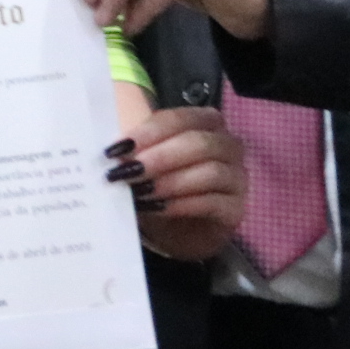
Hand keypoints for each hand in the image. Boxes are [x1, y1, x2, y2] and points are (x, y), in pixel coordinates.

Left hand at [108, 105, 246, 263]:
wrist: (178, 228)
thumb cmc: (161, 185)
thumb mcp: (146, 163)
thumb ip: (135, 150)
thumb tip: (113, 150)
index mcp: (204, 123)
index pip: (180, 119)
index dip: (149, 132)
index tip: (119, 148)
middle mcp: (227, 146)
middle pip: (198, 143)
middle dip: (160, 157)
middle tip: (129, 171)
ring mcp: (236, 177)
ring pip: (209, 171)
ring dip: (170, 181)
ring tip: (141, 192)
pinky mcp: (236, 209)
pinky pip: (212, 202)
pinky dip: (181, 204)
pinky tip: (158, 208)